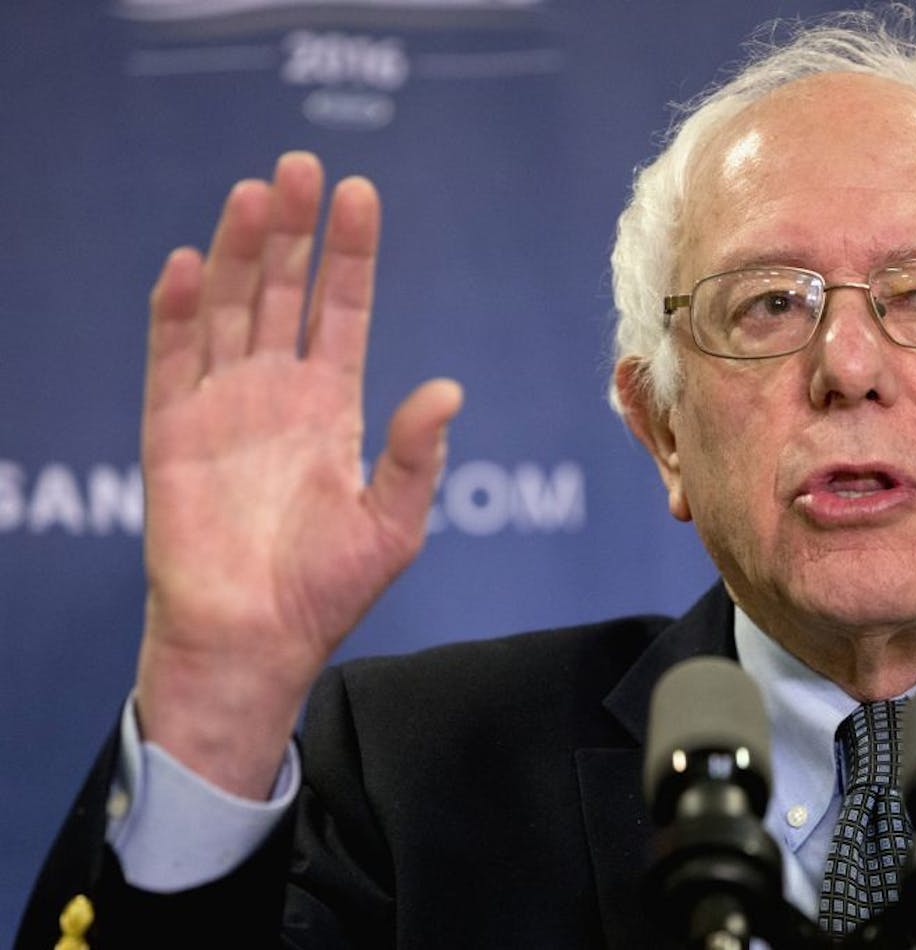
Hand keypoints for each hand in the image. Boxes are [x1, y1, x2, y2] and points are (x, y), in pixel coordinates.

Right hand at [133, 152, 461, 796]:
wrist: (256, 641)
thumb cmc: (327, 589)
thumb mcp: (393, 522)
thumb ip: (417, 455)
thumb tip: (448, 387)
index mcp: (331, 405)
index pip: (341, 310)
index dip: (350, 254)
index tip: (360, 193)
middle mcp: (276, 392)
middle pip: (283, 292)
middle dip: (294, 231)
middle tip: (304, 167)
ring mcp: (222, 406)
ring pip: (229, 310)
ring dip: (241, 252)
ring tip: (256, 194)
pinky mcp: (172, 432)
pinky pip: (172, 360)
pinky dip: (179, 313)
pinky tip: (194, 265)